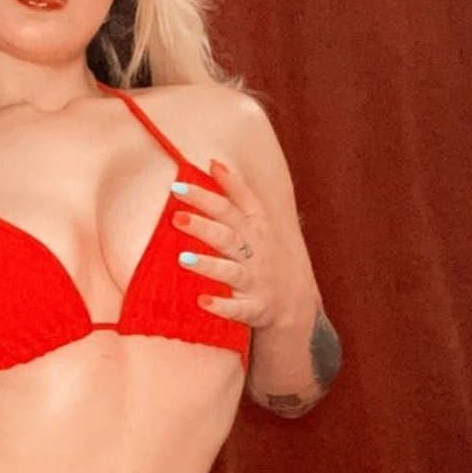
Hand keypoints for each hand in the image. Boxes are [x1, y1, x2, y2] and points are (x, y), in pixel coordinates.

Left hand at [171, 161, 312, 329]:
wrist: (295, 303)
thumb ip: (238, 194)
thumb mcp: (258, 223)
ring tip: (183, 259)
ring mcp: (256, 282)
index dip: (209, 195)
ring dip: (208, 265)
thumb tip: (214, 162)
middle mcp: (256, 253)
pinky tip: (203, 301)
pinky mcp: (255, 309)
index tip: (179, 184)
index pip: (234, 206)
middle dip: (204, 226)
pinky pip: (238, 309)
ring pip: (232, 271)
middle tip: (176, 217)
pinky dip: (222, 306)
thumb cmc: (266, 256)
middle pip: (229, 235)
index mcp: (256, 229)